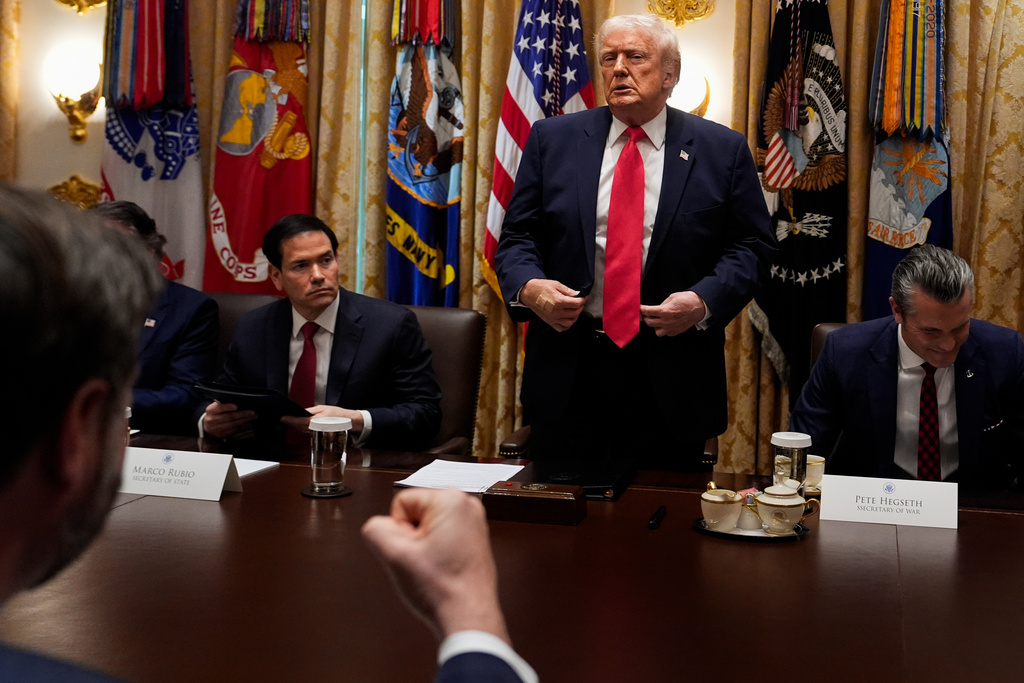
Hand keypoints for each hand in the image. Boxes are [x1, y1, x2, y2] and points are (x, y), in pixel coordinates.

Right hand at [202, 401, 255, 438]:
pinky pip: (234, 430)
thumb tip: (239, 404)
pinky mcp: (221, 435)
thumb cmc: (215, 414)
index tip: (237, 406)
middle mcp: (212, 420)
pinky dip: (242, 426)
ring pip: (233, 424)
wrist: (206, 426)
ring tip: (253, 417)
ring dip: (245, 420)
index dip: (228, 407)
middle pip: (229, 417)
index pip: (219, 407)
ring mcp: (216, 428)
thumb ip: (224, 405)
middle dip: (242, 414)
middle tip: (252, 412)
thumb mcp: (215, 408)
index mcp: (211, 410)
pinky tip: (248, 423)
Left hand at [281, 405, 364, 432]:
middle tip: (284, 417)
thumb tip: (300, 412)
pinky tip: (299, 424)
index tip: (282, 417)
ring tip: (290, 419)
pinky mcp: (318, 436)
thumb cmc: (337, 414)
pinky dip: (302, 428)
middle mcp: (316, 430)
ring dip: (296, 425)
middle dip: (291, 422)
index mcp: (317, 421)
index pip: (300, 422)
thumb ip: (310, 411)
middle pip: (299, 427)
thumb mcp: (323, 408)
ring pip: (302, 430)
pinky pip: (307, 432)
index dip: (290, 420)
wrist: (348, 422)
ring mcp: (317, 434)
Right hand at [361, 488, 509, 643]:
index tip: (416, 552)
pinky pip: (441, 536)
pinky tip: (443, 569)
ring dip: (423, 546)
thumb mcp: (394, 555)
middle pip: (415, 512)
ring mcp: (473, 522)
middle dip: (412, 538)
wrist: (468, 618)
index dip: (399, 531)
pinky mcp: (474, 538)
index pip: (401, 503)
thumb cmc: (442, 590)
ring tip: (435, 567)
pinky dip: (437, 552)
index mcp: (452, 500)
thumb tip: (377, 525)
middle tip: (425, 561)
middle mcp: (467, 505)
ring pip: (427, 526)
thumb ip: (375, 530)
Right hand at [520, 279, 585, 331]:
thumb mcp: (556, 285)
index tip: (583, 297)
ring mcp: (552, 318)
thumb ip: (569, 291)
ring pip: (570, 322)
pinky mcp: (549, 322)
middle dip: (580, 307)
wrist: (528, 293)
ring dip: (575, 316)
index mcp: (558, 301)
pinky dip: (567, 325)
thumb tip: (578, 295)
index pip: (577, 303)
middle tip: (579, 302)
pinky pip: (561, 328)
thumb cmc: (541, 287)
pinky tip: (567, 318)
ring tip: (574, 310)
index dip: (582, 299)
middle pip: (575, 313)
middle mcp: (556, 312)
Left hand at [640, 291, 706, 336]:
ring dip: (655, 325)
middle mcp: (667, 321)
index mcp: (665, 311)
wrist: (699, 306)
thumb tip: (655, 309)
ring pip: (656, 331)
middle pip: (649, 322)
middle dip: (646, 317)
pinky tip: (665, 323)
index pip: (647, 312)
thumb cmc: (687, 300)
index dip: (641, 309)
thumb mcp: (671, 297)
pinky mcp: (676, 332)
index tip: (638, 308)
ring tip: (657, 320)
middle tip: (647, 313)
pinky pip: (665, 333)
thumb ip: (662, 305)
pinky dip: (663, 329)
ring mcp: (672, 328)